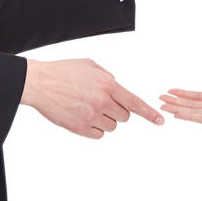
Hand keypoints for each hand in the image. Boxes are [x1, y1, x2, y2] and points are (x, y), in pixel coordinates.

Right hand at [21, 58, 163, 137]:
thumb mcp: (90, 66)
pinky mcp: (80, 128)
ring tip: (88, 107)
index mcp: (108, 85)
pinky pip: (99, 134)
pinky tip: (83, 117)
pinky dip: (94, 128)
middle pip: (124, 117)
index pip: (135, 102)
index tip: (161, 121)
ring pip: (112, 126)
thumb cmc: (63, 72)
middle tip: (102, 103)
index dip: (150, 113)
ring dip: (105, 120)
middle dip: (118, 111)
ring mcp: (92, 117)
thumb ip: (108, 77)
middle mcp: (102, 102)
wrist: (40, 83)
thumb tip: (117, 88)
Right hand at [159, 64, 201, 126]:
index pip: (198, 96)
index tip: (169, 90)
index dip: (183, 94)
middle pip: (193, 105)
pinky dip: (191, 116)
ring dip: (179, 109)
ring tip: (163, 106)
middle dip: (176, 102)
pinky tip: (178, 114)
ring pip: (195, 113)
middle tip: (159, 100)